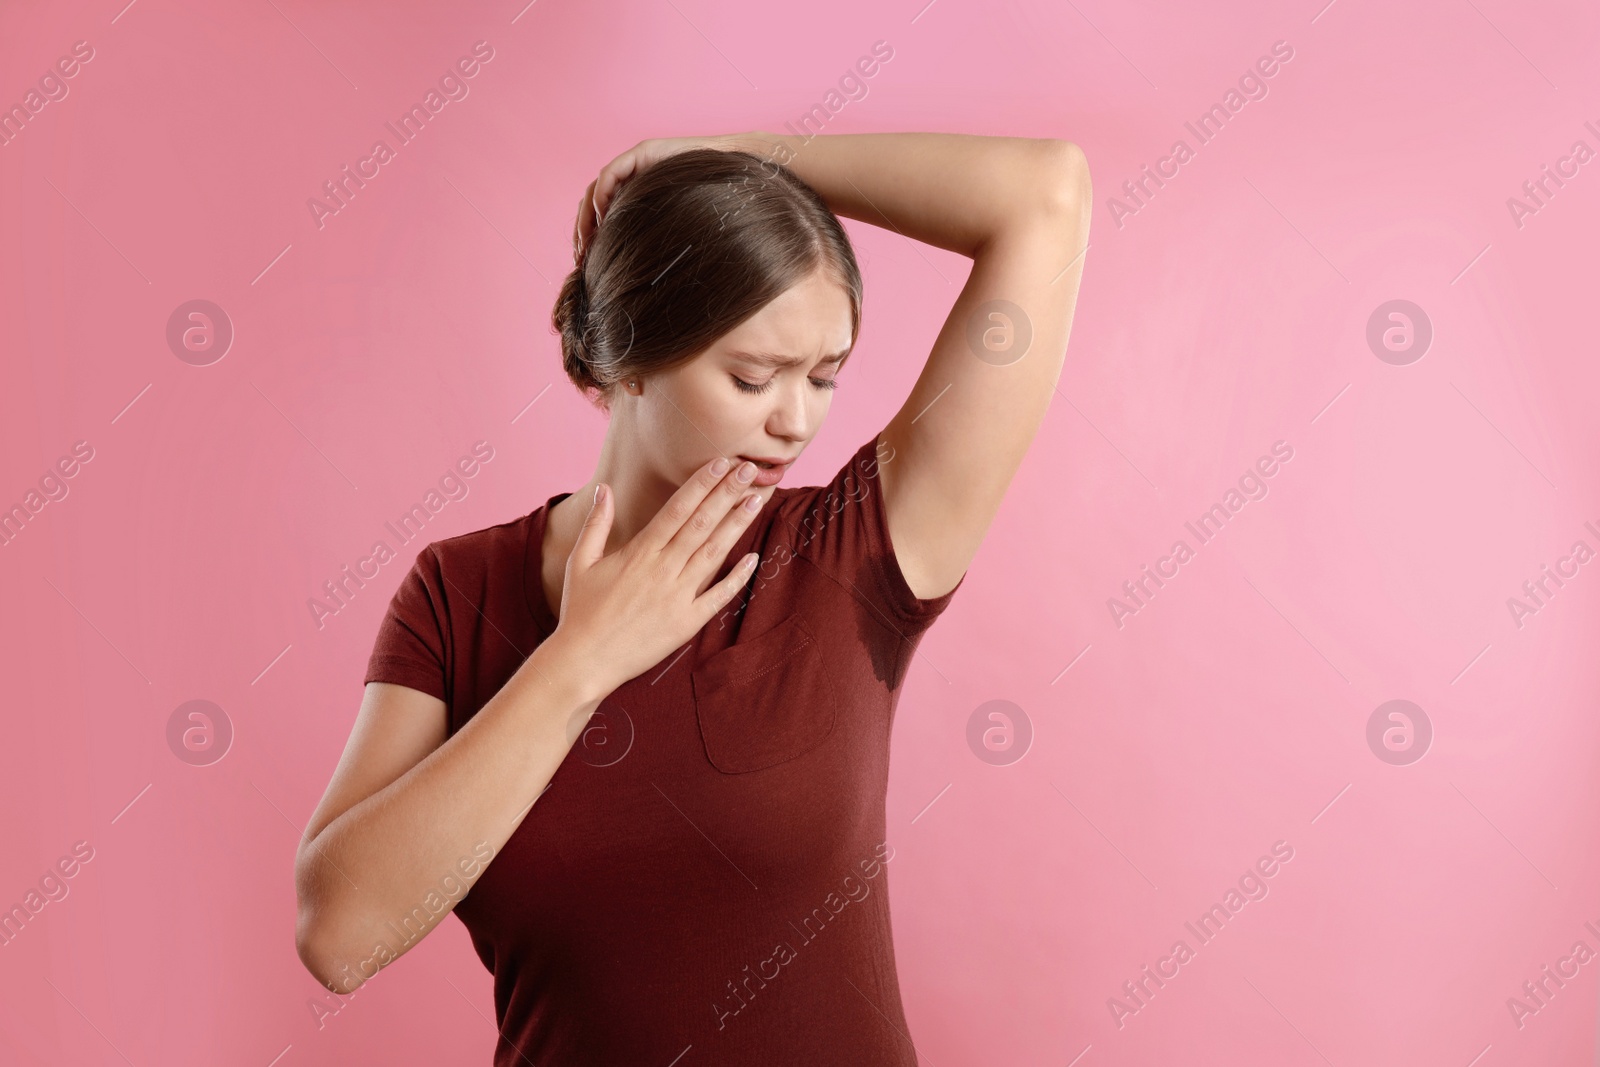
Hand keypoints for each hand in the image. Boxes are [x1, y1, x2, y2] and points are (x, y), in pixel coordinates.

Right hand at [550, 456, 765, 694]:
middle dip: (727, 494)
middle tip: (750, 470)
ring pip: (714, 553)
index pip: (678, 509)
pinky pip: (718, 596)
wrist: (584, 661)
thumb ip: (596, 524)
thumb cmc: (580, 611)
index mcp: (639, 552)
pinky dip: (737, 577)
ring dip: (737, 525)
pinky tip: (754, 558)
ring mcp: (677, 597)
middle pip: (702, 524)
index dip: (702, 484)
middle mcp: (662, 570)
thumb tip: (605, 488)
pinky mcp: (687, 623)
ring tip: (757, 500)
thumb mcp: (580, 562)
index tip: (721, 463)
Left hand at [572, 133, 767, 262]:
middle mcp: (631, 181)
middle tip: (581, 259)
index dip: (589, 240)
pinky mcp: (643, 154)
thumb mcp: (677, 232)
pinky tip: (604, 217)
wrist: (738, 176)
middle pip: (591, 204)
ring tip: (587, 242)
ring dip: (586, 217)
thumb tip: (640, 290)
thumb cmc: (714, 208)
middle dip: (583, 232)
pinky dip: (602, 194)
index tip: (585, 266)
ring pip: (595, 190)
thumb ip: (655, 247)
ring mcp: (635, 166)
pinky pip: (611, 174)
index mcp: (635, 199)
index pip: (600, 217)